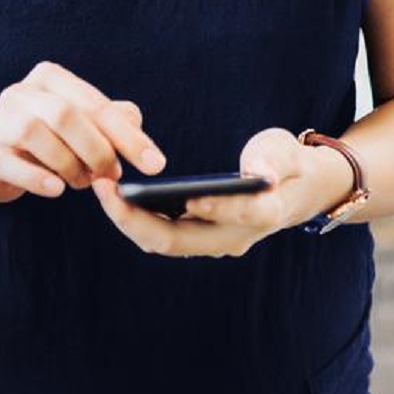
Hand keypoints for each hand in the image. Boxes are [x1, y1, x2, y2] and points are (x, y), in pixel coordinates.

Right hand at [0, 61, 167, 203]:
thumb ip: (114, 121)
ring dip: (69, 165)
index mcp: (50, 79)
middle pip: (65, 115)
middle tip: (113, 175)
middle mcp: (21, 94)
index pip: (95, 104)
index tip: (156, 164)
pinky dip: (37, 179)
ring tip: (82, 182)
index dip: (128, 136)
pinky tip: (57, 189)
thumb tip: (137, 130)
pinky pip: (10, 164)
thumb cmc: (48, 138)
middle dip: (98, 150)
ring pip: (36, 135)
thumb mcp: (82, 124)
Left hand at [91, 129, 355, 259]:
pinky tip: (113, 193)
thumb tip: (261, 174)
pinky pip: (160, 234)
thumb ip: (274, 160)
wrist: (292, 189)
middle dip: (139, 219)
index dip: (217, 207)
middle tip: (107, 188)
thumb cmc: (287, 162)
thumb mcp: (285, 151)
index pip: (241, 215)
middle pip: (182, 240)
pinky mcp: (196, 237)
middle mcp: (234, 238)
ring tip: (100, 187)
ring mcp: (212, 242)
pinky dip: (134, 217)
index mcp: (266, 214)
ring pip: (163, 242)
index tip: (190, 194)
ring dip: (128, 220)